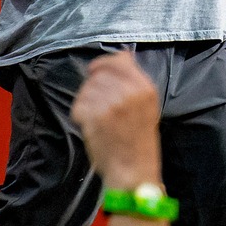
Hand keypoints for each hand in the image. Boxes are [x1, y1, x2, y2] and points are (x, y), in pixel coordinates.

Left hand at [70, 51, 162, 191]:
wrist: (133, 168)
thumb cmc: (139, 138)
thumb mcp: (147, 105)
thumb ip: (134, 81)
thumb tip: (120, 56)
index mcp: (145, 87)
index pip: (118, 60)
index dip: (103, 64)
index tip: (97, 71)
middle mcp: (129, 92)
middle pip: (99, 73)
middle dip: (93, 84)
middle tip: (97, 100)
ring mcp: (110, 105)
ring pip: (87, 88)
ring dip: (86, 99)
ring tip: (95, 114)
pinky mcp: (94, 118)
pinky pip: (78, 105)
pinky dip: (79, 113)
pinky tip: (89, 124)